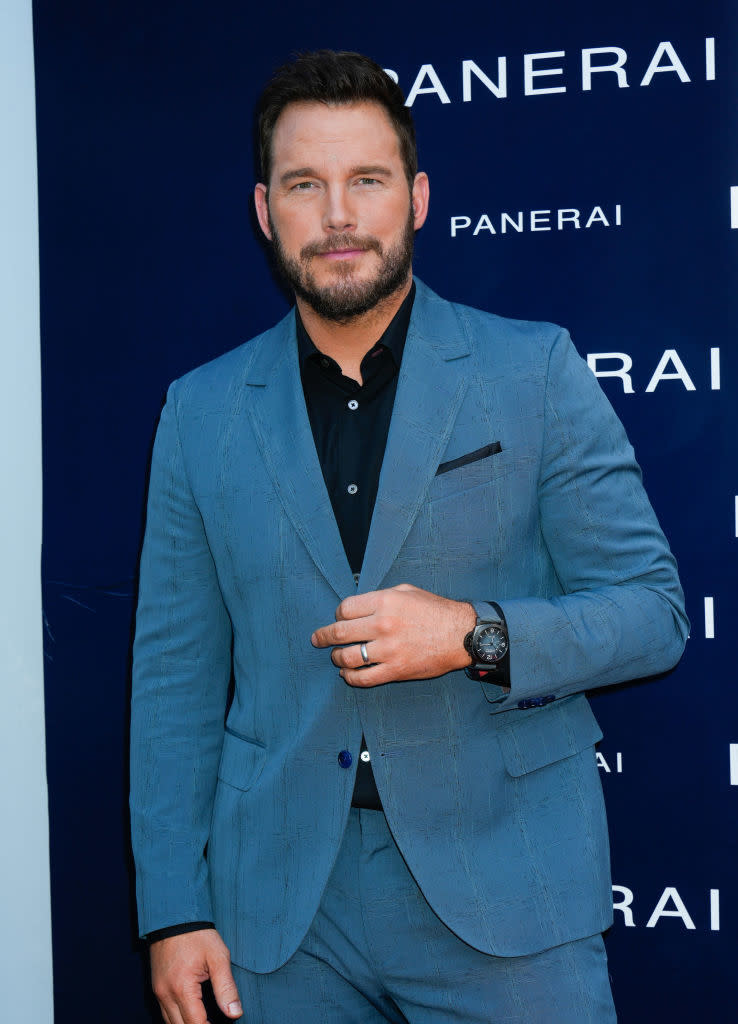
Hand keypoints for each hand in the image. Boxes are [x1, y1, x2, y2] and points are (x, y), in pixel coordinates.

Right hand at [150, 929, 241, 1023]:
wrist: (174, 916)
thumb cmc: (197, 935)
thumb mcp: (218, 957)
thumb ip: (226, 987)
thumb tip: (235, 1013)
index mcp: (182, 988)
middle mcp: (166, 994)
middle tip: (215, 1023)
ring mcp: (159, 991)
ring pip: (170, 1023)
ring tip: (206, 1021)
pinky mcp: (157, 987)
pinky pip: (165, 1012)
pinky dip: (177, 1018)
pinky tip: (191, 1014)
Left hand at [311, 584, 475, 686]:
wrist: (461, 634)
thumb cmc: (435, 611)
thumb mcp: (406, 591)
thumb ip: (379, 597)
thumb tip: (357, 606)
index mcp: (384, 602)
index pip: (344, 609)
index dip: (337, 615)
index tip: (339, 619)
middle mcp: (383, 625)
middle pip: (339, 633)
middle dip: (323, 636)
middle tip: (318, 639)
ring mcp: (388, 650)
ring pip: (347, 658)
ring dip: (336, 658)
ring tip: (336, 658)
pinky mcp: (395, 671)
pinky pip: (364, 678)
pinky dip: (350, 678)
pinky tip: (347, 675)